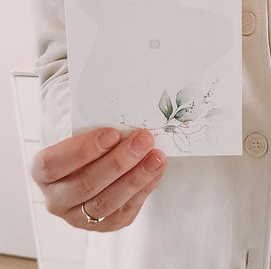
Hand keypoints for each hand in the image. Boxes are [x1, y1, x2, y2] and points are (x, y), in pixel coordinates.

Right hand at [31, 128, 166, 230]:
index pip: (54, 164)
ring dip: (136, 178)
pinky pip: (124, 211)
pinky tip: (156, 170)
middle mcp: (56, 198)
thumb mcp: (87, 130)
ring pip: (106, 202)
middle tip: (143, 140)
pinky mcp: (104, 225)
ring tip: (156, 157)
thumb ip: (99, 127)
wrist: (96, 163)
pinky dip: (144, 188)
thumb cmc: (91, 142)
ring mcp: (78, 216)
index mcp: (44, 171)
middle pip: (86, 184)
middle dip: (119, 162)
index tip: (112, 133)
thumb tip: (126, 116)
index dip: (83, 150)